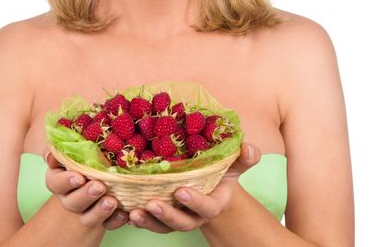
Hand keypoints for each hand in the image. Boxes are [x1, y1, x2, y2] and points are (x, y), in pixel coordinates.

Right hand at [43, 147, 128, 229]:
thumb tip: (53, 150)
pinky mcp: (103, 219)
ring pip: (88, 218)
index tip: (79, 177)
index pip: (55, 183)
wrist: (101, 171)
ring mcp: (86, 211)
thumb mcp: (74, 148)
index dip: (66, 181)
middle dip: (86, 195)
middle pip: (72, 203)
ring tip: (112, 201)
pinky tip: (125, 213)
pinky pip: (108, 224)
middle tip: (99, 187)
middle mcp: (70, 198)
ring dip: (100, 211)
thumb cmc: (84, 156)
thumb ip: (62, 148)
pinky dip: (116, 220)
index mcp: (59, 180)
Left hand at [127, 142, 260, 232]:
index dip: (195, 202)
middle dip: (167, 215)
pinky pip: (150, 223)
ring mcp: (178, 217)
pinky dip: (138, 220)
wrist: (209, 183)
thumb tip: (248, 148)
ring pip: (163, 227)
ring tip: (133, 213)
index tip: (180, 191)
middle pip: (182, 223)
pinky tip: (125, 212)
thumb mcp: (234, 163)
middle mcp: (195, 215)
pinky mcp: (162, 217)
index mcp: (214, 203)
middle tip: (151, 204)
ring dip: (148, 222)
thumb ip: (244, 157)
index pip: (207, 208)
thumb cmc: (221, 171)